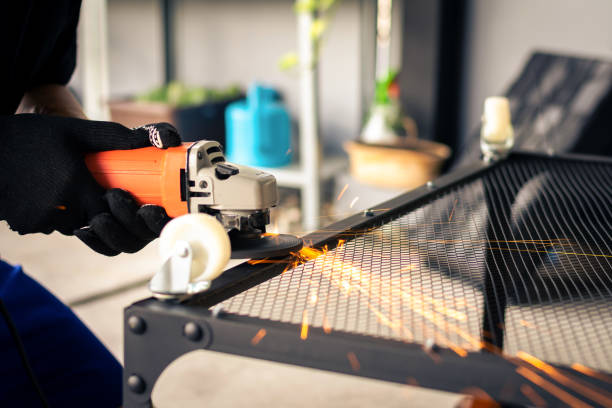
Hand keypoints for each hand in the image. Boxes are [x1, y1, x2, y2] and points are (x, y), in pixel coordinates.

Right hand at [0, 114, 180, 254]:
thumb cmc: (31, 136)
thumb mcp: (75, 131)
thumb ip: (116, 138)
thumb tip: (159, 139)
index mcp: (75, 186)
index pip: (112, 210)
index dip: (118, 204)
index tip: (116, 189)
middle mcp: (58, 209)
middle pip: (95, 221)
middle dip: (99, 209)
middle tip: (92, 187)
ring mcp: (38, 220)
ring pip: (73, 225)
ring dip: (77, 212)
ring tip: (68, 186)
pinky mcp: (23, 224)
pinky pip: (50, 226)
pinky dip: (54, 214)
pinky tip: (47, 192)